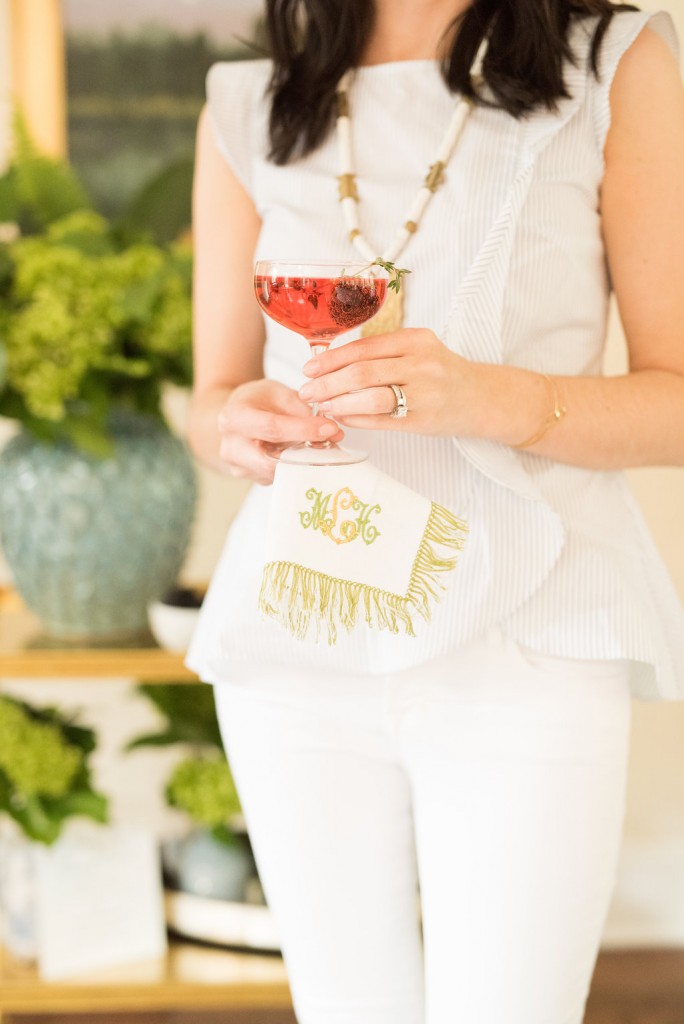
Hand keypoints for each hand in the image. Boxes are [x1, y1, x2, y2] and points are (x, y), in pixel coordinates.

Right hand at [217, 379, 343, 484]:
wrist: (234, 418)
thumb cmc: (255, 401)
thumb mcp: (277, 392)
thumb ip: (302, 409)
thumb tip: (332, 432)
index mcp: (234, 418)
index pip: (272, 428)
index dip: (304, 430)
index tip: (330, 429)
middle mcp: (231, 447)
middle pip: (272, 460)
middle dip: (305, 454)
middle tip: (331, 444)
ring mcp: (239, 467)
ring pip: (279, 472)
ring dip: (304, 462)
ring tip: (320, 447)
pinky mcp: (251, 478)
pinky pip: (279, 476)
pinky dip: (295, 466)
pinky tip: (303, 453)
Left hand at [298, 329, 478, 434]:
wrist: (483, 398)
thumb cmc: (442, 373)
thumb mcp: (419, 351)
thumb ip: (383, 353)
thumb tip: (332, 363)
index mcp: (415, 340)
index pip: (363, 347)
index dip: (331, 359)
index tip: (309, 368)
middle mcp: (421, 364)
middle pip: (362, 372)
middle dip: (327, 383)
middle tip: (306, 391)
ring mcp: (424, 393)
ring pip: (370, 397)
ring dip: (340, 403)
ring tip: (321, 406)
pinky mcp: (423, 420)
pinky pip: (382, 420)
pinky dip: (357, 419)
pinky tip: (342, 418)